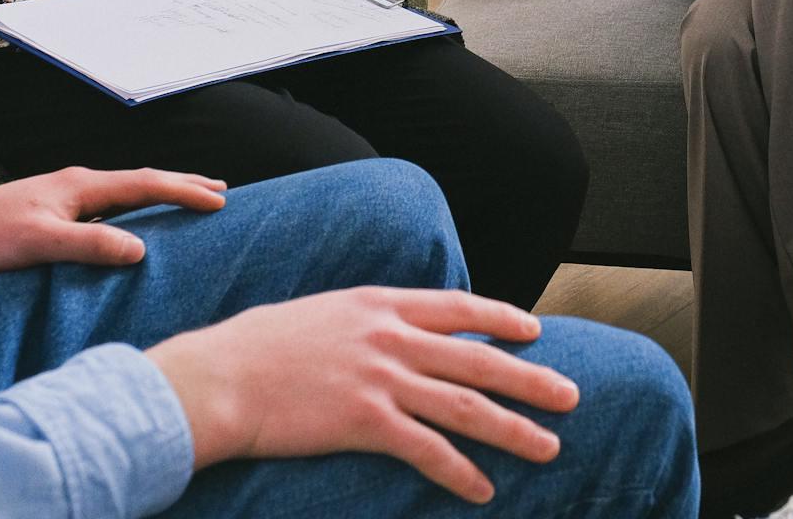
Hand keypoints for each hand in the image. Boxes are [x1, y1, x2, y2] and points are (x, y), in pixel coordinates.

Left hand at [0, 166, 228, 273]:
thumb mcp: (40, 245)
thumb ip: (91, 245)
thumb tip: (141, 249)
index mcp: (79, 186)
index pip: (145, 183)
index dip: (184, 191)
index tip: (220, 200)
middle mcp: (76, 184)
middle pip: (141, 180)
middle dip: (181, 183)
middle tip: (219, 190)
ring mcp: (63, 196)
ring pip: (125, 191)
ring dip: (160, 194)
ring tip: (187, 199)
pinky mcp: (51, 211)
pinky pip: (108, 205)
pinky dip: (135, 207)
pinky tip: (133, 222)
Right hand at [147, 286, 577, 503]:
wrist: (221, 377)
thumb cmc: (258, 348)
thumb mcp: (321, 313)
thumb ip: (362, 322)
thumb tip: (386, 332)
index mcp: (380, 303)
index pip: (460, 307)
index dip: (502, 320)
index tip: (534, 334)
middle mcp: (390, 336)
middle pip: (478, 360)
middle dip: (531, 379)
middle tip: (571, 397)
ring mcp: (381, 378)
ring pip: (466, 406)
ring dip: (514, 429)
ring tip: (549, 447)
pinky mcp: (365, 421)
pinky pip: (427, 450)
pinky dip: (460, 472)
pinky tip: (483, 490)